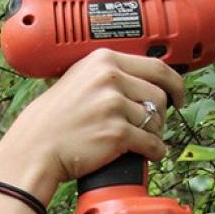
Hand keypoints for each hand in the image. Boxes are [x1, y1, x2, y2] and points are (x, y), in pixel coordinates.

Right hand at [0, 49, 186, 202]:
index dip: (175, 83)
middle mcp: (110, 78)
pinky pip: (151, 143)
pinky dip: (154, 152)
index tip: (178, 94)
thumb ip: (108, 74)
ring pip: (156, 119)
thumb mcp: (78, 79)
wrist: (36, 147)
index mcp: (103, 59)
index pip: (157, 66)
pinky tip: (148, 154)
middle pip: (160, 94)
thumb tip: (144, 79)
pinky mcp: (117, 133)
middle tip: (154, 124)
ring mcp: (113, 105)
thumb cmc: (54, 119)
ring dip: (154, 133)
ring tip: (141, 139)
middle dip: (162, 112)